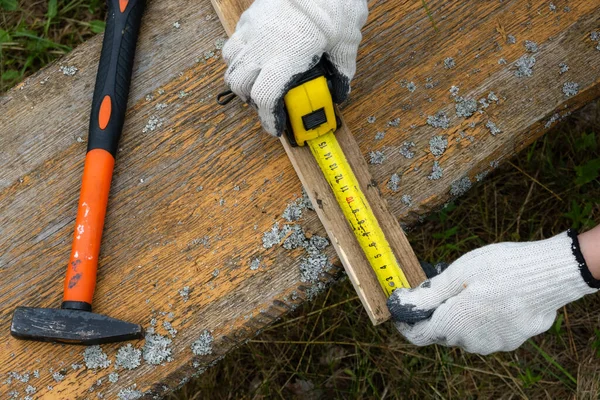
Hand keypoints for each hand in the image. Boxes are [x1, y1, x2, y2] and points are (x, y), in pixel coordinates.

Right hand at [222, 0, 367, 135]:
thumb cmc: (334, 4)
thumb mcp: (346, 44)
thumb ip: (342, 71)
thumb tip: (341, 89)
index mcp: (286, 58)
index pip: (266, 99)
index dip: (269, 119)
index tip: (275, 127)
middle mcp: (263, 47)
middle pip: (239, 84)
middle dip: (251, 99)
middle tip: (267, 103)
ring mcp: (253, 30)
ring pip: (231, 63)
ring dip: (240, 77)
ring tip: (256, 80)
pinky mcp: (251, 16)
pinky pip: (234, 41)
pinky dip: (239, 54)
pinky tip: (255, 55)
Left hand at [387, 231, 598, 354]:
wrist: (551, 274)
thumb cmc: (501, 269)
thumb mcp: (458, 272)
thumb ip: (429, 293)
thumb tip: (404, 302)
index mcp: (453, 325)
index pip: (417, 336)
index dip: (406, 323)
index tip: (402, 307)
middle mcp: (472, 342)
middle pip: (442, 331)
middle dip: (436, 312)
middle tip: (441, 285)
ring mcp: (495, 344)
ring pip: (466, 332)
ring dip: (460, 314)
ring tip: (469, 287)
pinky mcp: (513, 339)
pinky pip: (488, 330)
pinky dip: (483, 316)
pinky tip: (492, 295)